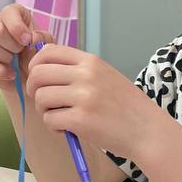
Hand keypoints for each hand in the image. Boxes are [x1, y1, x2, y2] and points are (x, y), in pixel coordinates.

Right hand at [0, 3, 51, 87]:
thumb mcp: (45, 45)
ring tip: (15, 63)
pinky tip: (11, 73)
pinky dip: (0, 71)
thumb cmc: (36, 56)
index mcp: (14, 15)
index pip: (9, 12)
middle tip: (20, 53)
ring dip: (5, 58)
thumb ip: (42, 39)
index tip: (26, 41)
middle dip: (12, 46)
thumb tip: (32, 37)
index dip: (17, 27)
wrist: (30, 78)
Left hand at [26, 45, 153, 158]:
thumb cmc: (126, 106)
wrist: (147, 130)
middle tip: (44, 102)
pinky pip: (49, 119)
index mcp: (91, 61)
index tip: (40, 80)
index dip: (36, 65)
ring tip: (60, 117)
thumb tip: (42, 70)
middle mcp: (86, 75)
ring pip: (41, 97)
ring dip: (44, 110)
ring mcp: (84, 97)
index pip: (48, 51)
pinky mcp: (81, 120)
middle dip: (34, 89)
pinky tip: (67, 129)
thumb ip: (79, 71)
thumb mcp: (105, 76)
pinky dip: (53, 127)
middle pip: (38, 73)